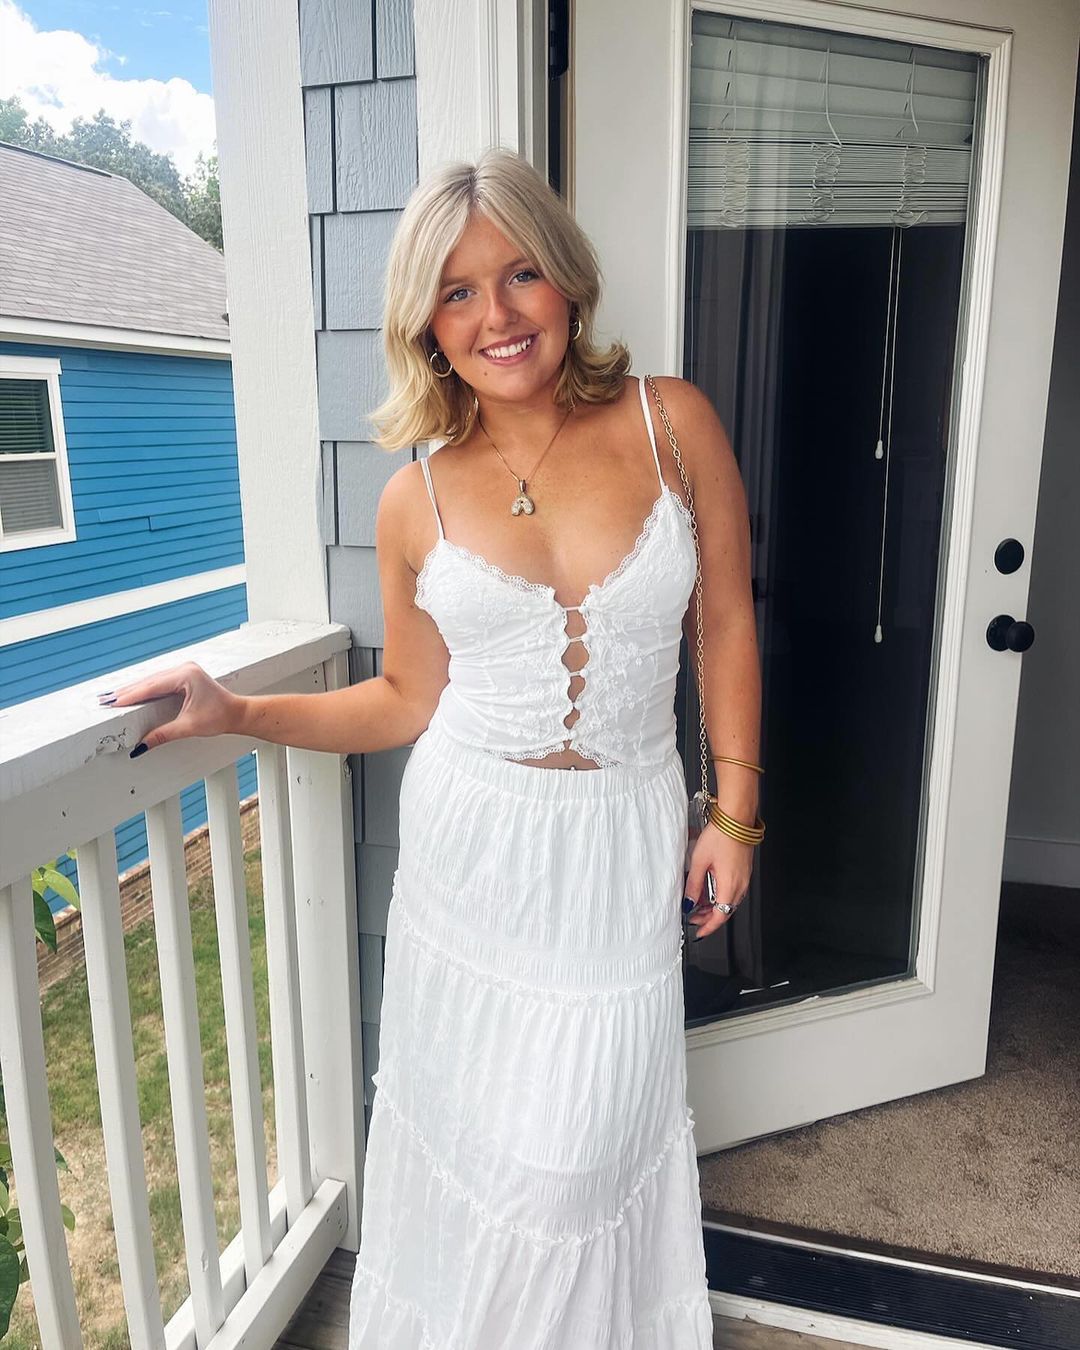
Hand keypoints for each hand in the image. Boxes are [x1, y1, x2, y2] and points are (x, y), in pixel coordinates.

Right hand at [97, 661, 243, 755]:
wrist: (237, 713)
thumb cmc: (220, 717)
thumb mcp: (189, 727)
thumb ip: (162, 735)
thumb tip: (139, 747)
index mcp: (186, 676)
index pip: (152, 686)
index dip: (130, 695)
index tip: (113, 703)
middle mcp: (184, 669)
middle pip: (149, 681)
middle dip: (127, 691)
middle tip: (104, 700)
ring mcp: (184, 670)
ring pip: (153, 680)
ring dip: (134, 689)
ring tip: (113, 698)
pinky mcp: (184, 676)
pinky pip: (159, 682)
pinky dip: (145, 689)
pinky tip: (132, 694)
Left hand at [684, 824, 753, 939]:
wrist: (736, 819)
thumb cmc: (721, 836)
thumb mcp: (699, 861)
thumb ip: (693, 884)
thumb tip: (688, 902)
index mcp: (730, 886)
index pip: (720, 917)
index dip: (708, 927)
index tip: (698, 931)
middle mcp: (740, 885)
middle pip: (725, 910)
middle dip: (708, 917)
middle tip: (693, 915)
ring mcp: (744, 878)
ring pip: (729, 900)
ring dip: (714, 905)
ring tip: (697, 900)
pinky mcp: (744, 870)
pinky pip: (733, 889)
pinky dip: (720, 893)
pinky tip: (709, 886)